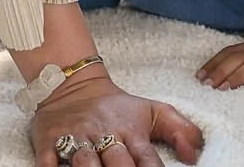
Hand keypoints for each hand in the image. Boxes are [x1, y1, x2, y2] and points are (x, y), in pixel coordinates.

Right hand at [30, 75, 203, 166]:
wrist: (72, 84)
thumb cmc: (117, 107)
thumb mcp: (153, 111)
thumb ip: (180, 130)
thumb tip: (196, 156)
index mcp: (130, 131)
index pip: (147, 160)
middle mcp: (104, 135)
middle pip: (117, 163)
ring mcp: (75, 139)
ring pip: (84, 162)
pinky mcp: (48, 141)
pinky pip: (47, 161)